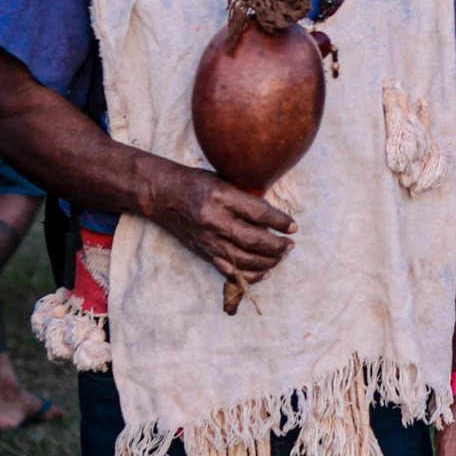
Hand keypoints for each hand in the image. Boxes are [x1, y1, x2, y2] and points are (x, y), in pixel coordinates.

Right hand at [147, 165, 295, 285]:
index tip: (294, 226)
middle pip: (254, 240)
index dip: (280, 222)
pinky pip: (230, 271)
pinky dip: (250, 275)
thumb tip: (275, 215)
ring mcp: (208, 239)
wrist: (162, 195)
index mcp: (221, 196)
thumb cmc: (195, 183)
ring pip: (244, 259)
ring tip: (281, 255)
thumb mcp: (222, 180)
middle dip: (278, 246)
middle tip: (290, 244)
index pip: (259, 212)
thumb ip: (245, 197)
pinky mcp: (203, 252)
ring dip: (269, 261)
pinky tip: (265, 272)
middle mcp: (214, 220)